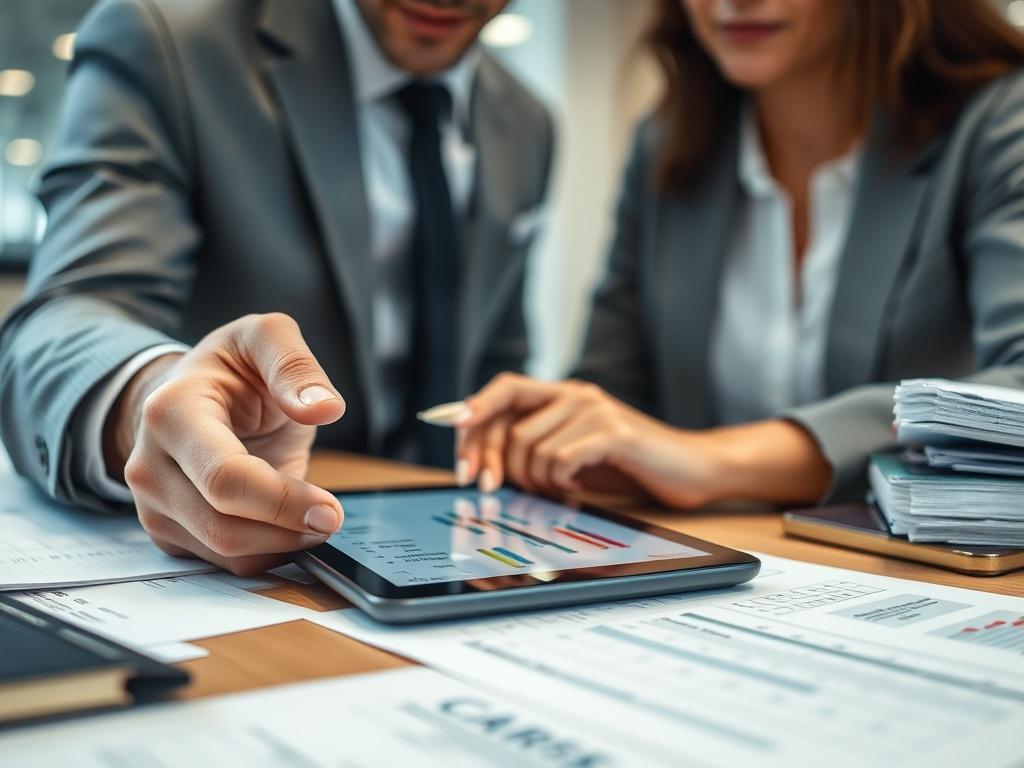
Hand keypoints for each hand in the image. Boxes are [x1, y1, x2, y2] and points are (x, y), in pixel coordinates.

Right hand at [105, 313, 346, 574]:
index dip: (283, 501)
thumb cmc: (231, 370)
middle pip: (223, 526)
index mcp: (171, 411)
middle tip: (331, 515)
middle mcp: (149, 464)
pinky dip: (265, 552)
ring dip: (281, 544)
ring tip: (313, 515)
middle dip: (288, 529)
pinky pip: (222, 563)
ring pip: (224, 553)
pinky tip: (287, 526)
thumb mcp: (266, 338)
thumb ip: (294, 364)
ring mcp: (153, 504)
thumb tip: (324, 408)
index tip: (330, 508)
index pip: (225, 478)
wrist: (191, 395)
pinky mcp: (169, 532)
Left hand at [456, 374, 723, 505]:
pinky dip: (559, 481)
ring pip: (529, 447)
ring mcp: (596, 410)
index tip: (451, 432)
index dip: (474, 411)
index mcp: (563, 394)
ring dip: (533, 481)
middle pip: (507, 422)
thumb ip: (535, 447)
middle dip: (490, 461)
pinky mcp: (614, 433)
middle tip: (491, 489)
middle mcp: (576, 393)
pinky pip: (560, 458)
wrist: (690, 469)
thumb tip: (483, 462)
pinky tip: (575, 488)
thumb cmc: (628, 464)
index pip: (504, 388)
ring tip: (555, 491)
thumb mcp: (573, 452)